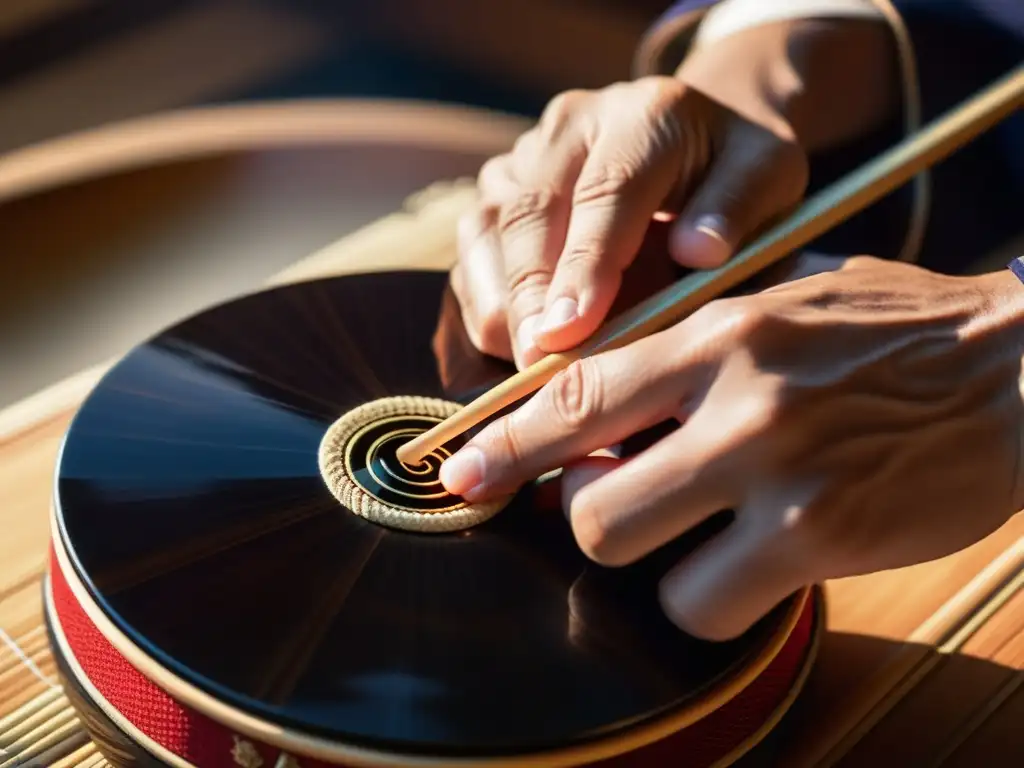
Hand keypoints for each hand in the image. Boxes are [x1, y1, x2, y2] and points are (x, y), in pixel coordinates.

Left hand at [440, 256, 1023, 639]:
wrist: (1017, 370)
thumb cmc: (894, 332)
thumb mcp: (787, 297)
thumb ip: (696, 335)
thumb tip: (605, 389)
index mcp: (719, 331)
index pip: (576, 390)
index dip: (504, 442)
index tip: (459, 475)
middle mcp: (736, 399)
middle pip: (587, 499)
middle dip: (589, 515)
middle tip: (624, 502)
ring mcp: (777, 473)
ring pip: (632, 552)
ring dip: (650, 560)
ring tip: (700, 536)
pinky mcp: (821, 539)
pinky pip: (706, 605)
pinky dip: (711, 599)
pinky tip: (752, 568)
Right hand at [452, 75, 807, 368]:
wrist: (692, 135)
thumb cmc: (733, 173)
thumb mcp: (768, 176)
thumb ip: (738, 208)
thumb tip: (696, 252)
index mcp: (643, 115)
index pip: (605, 193)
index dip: (584, 266)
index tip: (571, 331)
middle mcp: (568, 126)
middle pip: (527, 216)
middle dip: (530, 300)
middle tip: (541, 369)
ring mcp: (522, 158)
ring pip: (487, 237)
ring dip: (506, 308)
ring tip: (537, 363)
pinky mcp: (494, 194)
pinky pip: (472, 258)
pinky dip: (491, 306)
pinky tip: (525, 341)